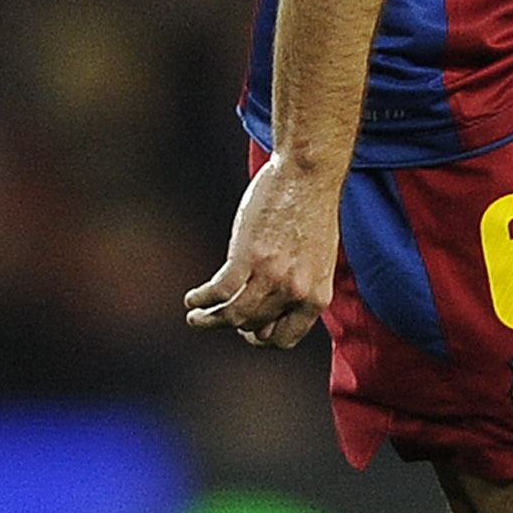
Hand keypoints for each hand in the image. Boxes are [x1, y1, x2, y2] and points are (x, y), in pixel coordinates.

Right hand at [183, 155, 342, 350]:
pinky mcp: (247, 257)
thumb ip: (300, 284)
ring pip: (233, 315)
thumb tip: (274, 300)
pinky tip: (194, 297)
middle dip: (233, 326)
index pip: (285, 338)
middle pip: (253, 326)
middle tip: (217, 318)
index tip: (248, 330)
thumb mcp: (318, 258)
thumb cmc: (313, 209)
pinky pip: (219, 292)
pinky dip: (202, 299)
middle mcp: (295, 293)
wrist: (309, 174)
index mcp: (317, 296)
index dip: (262, 339)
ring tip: (196, 316)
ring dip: (209, 320)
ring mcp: (271, 276)